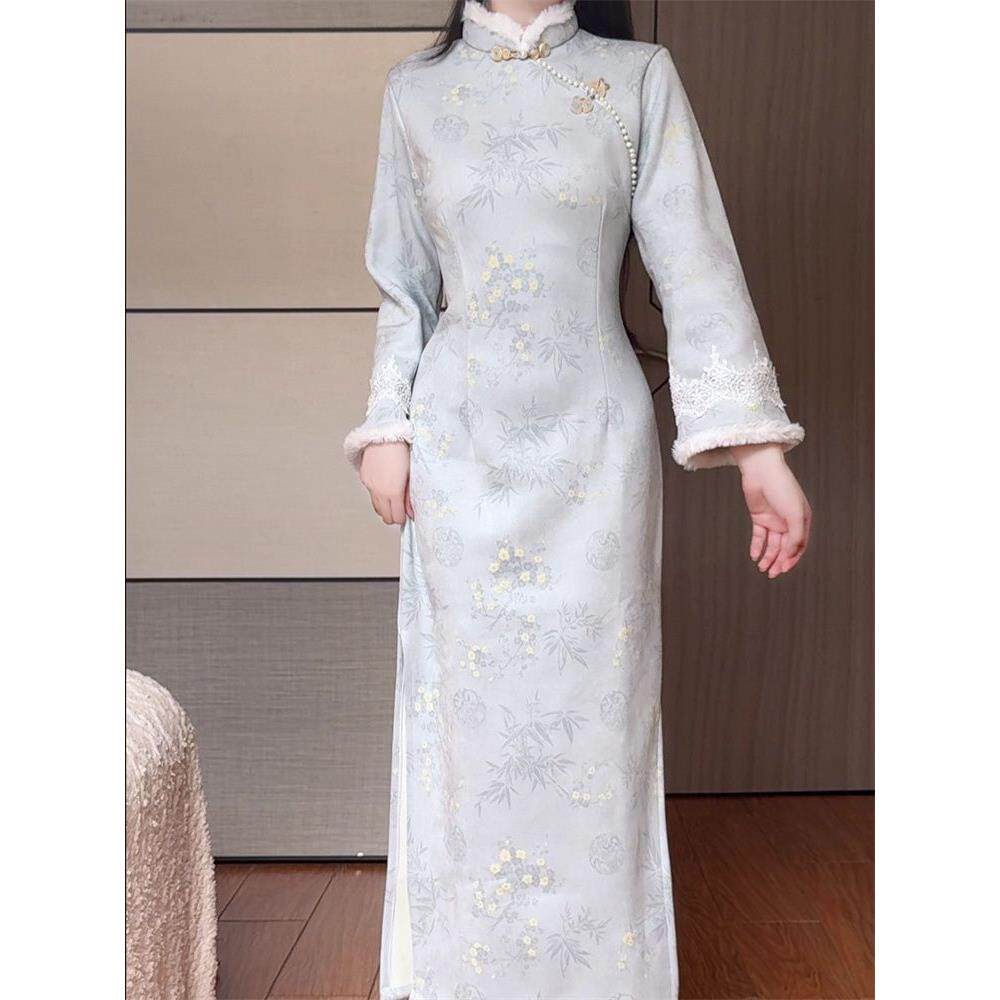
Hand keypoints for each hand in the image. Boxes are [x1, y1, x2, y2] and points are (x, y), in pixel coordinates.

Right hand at [358, 441, 413, 525]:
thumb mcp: (411, 474)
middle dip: (393, 515)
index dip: (402, 518)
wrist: (385, 434)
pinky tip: (384, 487)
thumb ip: (410, 495)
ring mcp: (369, 485)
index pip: (396, 517)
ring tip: (392, 501)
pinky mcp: (364, 477)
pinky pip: (370, 493)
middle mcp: (379, 491)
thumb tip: (412, 511)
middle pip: (384, 515)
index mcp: (393, 492)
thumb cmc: (402, 450)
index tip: (406, 514)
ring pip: (376, 506)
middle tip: (400, 510)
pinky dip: (377, 495)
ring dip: (384, 507)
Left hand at [731, 443, 811, 578]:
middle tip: (772, 574)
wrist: (762, 470)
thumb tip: (791, 553)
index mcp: (802, 520)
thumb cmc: (782, 488)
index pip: (799, 545)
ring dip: (767, 557)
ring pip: (772, 544)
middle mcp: (788, 521)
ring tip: (762, 568)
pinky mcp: (759, 517)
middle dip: (779, 561)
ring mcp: (774, 519)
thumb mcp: (795, 514)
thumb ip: (795, 535)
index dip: (792, 559)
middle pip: (785, 547)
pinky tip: (754, 556)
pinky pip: (759, 536)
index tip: (783, 568)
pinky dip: (757, 546)